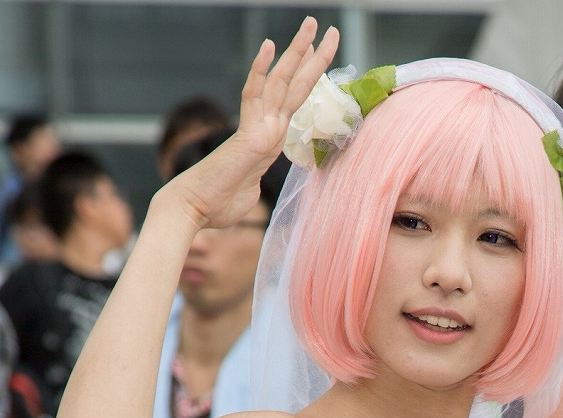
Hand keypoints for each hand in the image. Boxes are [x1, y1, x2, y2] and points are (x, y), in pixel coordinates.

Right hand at [166, 17, 338, 230]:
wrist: (194, 208)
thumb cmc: (218, 204)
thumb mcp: (250, 191)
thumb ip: (256, 179)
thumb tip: (251, 186)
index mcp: (270, 138)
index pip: (293, 100)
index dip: (308, 77)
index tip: (319, 55)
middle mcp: (265, 126)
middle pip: (294, 84)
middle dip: (313, 56)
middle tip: (328, 28)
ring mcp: (257, 127)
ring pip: (282, 82)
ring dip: (298, 52)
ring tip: (313, 24)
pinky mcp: (248, 135)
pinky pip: (254, 96)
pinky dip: (260, 70)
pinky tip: (269, 45)